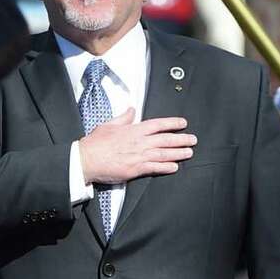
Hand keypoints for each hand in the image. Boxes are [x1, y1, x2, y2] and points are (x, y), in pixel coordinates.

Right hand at [78, 111, 195, 184]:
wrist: (86, 159)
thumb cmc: (95, 143)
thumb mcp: (109, 124)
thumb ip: (123, 118)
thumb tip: (132, 110)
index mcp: (134, 130)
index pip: (158, 124)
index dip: (172, 123)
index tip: (183, 123)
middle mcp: (139, 142)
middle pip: (165, 139)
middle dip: (181, 139)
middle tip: (193, 139)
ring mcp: (139, 156)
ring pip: (164, 153)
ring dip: (178, 153)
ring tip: (189, 152)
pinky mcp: (136, 169)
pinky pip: (155, 168)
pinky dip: (166, 167)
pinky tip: (175, 167)